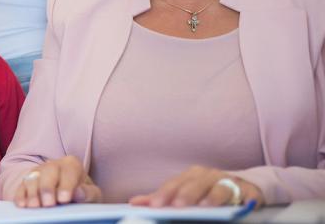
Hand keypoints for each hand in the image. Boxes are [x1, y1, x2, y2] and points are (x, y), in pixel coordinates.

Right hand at [14, 156, 101, 207]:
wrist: (69, 193)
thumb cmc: (82, 193)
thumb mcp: (92, 194)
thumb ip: (88, 193)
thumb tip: (78, 193)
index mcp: (71, 164)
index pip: (68, 171)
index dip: (66, 185)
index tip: (64, 199)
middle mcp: (53, 165)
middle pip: (47, 172)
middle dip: (47, 188)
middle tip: (48, 204)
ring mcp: (38, 172)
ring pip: (32, 178)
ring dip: (32, 193)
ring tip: (34, 206)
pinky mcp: (27, 182)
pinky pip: (21, 187)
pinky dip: (20, 195)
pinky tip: (22, 204)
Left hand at [129, 165, 264, 206]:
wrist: (247, 189)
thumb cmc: (209, 193)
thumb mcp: (185, 195)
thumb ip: (162, 199)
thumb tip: (134, 203)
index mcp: (191, 175)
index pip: (174, 184)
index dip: (162, 194)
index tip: (152, 205)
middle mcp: (207, 174)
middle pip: (192, 183)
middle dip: (182, 194)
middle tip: (174, 206)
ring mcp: (226, 180)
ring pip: (214, 185)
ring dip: (206, 196)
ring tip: (198, 206)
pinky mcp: (245, 190)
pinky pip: (236, 192)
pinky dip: (229, 198)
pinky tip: (222, 206)